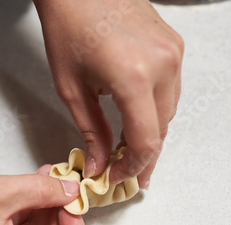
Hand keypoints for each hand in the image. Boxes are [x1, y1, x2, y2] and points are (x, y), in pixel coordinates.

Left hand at [34, 0, 183, 187]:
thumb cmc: (67, 28)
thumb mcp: (72, 89)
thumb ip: (91, 132)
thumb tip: (100, 163)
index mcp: (133, 76)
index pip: (146, 140)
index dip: (133, 166)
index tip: (118, 177)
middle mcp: (163, 64)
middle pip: (162, 129)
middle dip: (144, 156)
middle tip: (127, 174)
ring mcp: (173, 52)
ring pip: (169, 111)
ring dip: (151, 135)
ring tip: (129, 152)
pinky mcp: (173, 45)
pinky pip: (170, 90)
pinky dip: (155, 111)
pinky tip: (137, 121)